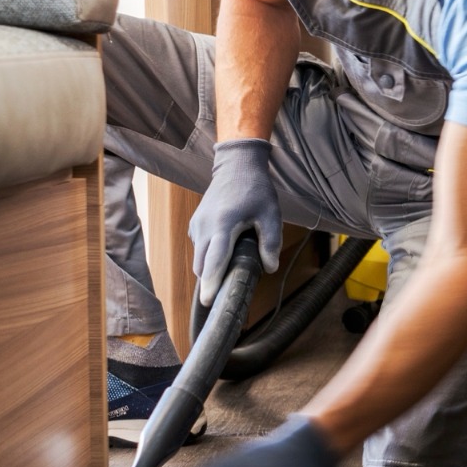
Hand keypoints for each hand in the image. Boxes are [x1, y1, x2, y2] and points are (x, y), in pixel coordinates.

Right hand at [190, 138, 281, 303]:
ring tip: (230, 269)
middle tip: (226, 292)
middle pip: (202, 265)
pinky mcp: (196, 223)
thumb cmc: (255, 189)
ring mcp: (197, 224)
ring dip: (210, 268)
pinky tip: (226, 251)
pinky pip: (199, 248)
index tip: (209, 301)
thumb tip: (269, 267)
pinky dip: (209, 256)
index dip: (212, 283)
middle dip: (211, 281)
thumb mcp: (270, 214)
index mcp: (223, 225)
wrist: (237, 166)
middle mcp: (205, 226)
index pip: (214, 260)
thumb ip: (271, 242)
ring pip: (199, 258)